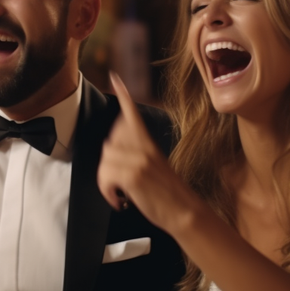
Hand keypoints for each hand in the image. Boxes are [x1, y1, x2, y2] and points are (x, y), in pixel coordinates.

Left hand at [97, 73, 196, 232]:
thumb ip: (137, 154)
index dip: (124, 96)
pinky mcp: (134, 174)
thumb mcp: (155, 166)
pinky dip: (108, 192)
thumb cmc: (168, 194)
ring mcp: (139, 159)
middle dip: (108, 166)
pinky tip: (121, 201)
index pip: (133, 115)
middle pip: (108, 144)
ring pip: (104, 161)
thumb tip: (112, 151)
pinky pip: (105, 177)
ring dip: (107, 182)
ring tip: (122, 194)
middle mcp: (144, 148)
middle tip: (121, 184)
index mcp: (149, 144)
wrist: (185, 212)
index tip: (114, 78)